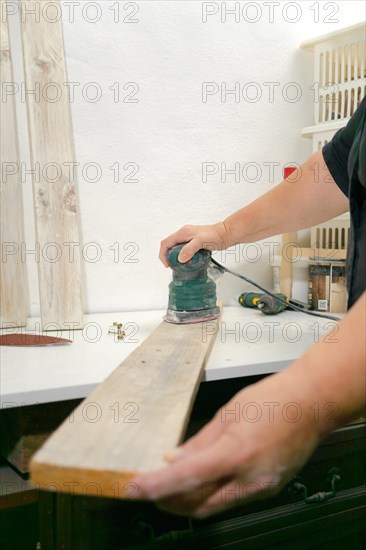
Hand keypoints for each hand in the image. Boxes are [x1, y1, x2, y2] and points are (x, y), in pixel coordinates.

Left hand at [131, 372, 319, 516]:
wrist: (310, 404)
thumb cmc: (273, 399)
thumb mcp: (228, 414)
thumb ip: (199, 442)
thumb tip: (174, 460)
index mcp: (237, 454)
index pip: (186, 478)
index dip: (156, 486)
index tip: (135, 488)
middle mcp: (250, 479)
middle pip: (199, 504)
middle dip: (169, 500)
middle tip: (148, 489)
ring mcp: (261, 488)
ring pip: (215, 506)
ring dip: (188, 500)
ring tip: (168, 487)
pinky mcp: (268, 489)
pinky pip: (232, 500)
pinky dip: (211, 494)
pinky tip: (200, 482)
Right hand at [159, 222, 231, 266]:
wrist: (227, 234)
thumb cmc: (215, 236)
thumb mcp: (200, 242)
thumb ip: (189, 249)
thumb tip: (180, 259)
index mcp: (182, 233)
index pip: (166, 243)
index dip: (163, 254)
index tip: (167, 265)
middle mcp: (184, 234)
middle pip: (169, 245)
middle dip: (168, 256)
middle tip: (173, 266)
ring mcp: (189, 238)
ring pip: (176, 247)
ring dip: (175, 257)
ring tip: (179, 265)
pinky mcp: (194, 242)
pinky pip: (183, 249)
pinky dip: (182, 256)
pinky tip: (187, 262)